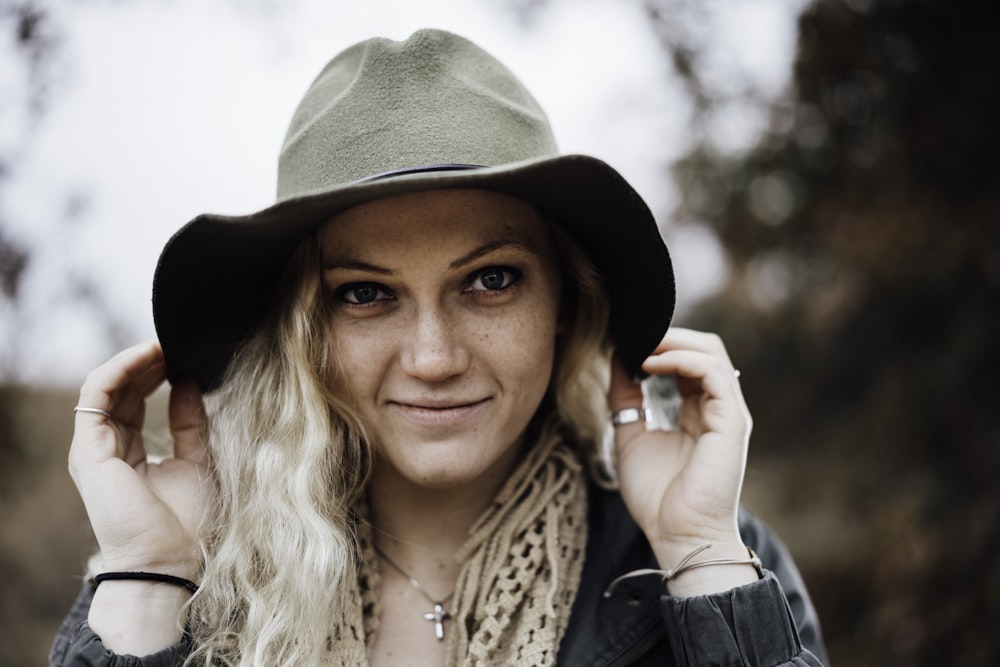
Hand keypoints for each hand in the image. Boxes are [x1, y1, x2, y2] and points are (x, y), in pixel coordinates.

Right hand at [69, 341, 212, 579]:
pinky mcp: (89, 450)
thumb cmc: (186, 523)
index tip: (185, 353)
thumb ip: (190, 422)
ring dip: (133, 361)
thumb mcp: (197, 460)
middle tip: (178, 341)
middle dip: (147, 362)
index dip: (156, 373)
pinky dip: (119, 370)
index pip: (136, 400)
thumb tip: (189, 381)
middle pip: (121, 390)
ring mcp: (94, 450)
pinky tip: (147, 356)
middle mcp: (107, 449)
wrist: (169, 561)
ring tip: (164, 344)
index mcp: (130, 453)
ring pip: (105, 388)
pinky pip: (97, 396)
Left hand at [610, 328, 753, 591]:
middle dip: (665, 335)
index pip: (686, 360)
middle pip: (703, 348)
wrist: (678, 536)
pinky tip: (648, 364)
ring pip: (711, 351)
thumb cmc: (658, 497)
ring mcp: (728, 412)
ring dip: (671, 341)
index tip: (622, 340)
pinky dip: (679, 359)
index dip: (657, 345)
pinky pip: (711, 372)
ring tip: (638, 344)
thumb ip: (626, 399)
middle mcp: (717, 407)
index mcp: (698, 411)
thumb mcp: (630, 435)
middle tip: (630, 334)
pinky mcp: (731, 420)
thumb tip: (616, 360)